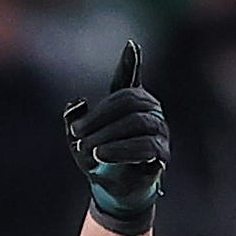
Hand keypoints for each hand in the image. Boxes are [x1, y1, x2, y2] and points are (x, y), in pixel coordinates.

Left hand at [65, 40, 168, 235]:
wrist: (110, 190)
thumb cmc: (97, 159)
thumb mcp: (77, 139)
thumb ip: (73, 119)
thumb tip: (79, 103)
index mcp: (129, 103)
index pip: (129, 79)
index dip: (131, 63)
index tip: (131, 45)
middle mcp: (149, 111)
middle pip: (130, 101)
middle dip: (100, 116)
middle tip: (76, 134)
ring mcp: (159, 131)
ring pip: (138, 123)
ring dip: (108, 135)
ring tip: (89, 148)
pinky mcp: (162, 154)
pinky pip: (146, 146)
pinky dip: (122, 149)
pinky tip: (102, 153)